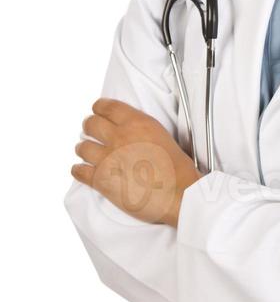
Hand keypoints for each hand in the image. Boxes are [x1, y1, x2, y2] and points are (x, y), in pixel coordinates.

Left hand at [71, 99, 202, 226]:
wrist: (179, 194)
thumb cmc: (178, 170)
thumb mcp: (164, 137)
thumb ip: (144, 131)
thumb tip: (132, 134)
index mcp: (138, 123)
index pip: (107, 106)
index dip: (99, 108)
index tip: (98, 110)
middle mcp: (120, 137)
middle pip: (90, 124)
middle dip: (90, 127)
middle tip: (93, 132)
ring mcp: (107, 159)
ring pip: (82, 147)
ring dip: (85, 150)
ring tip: (89, 153)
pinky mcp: (100, 180)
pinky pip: (78, 171)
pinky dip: (79, 170)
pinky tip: (83, 171)